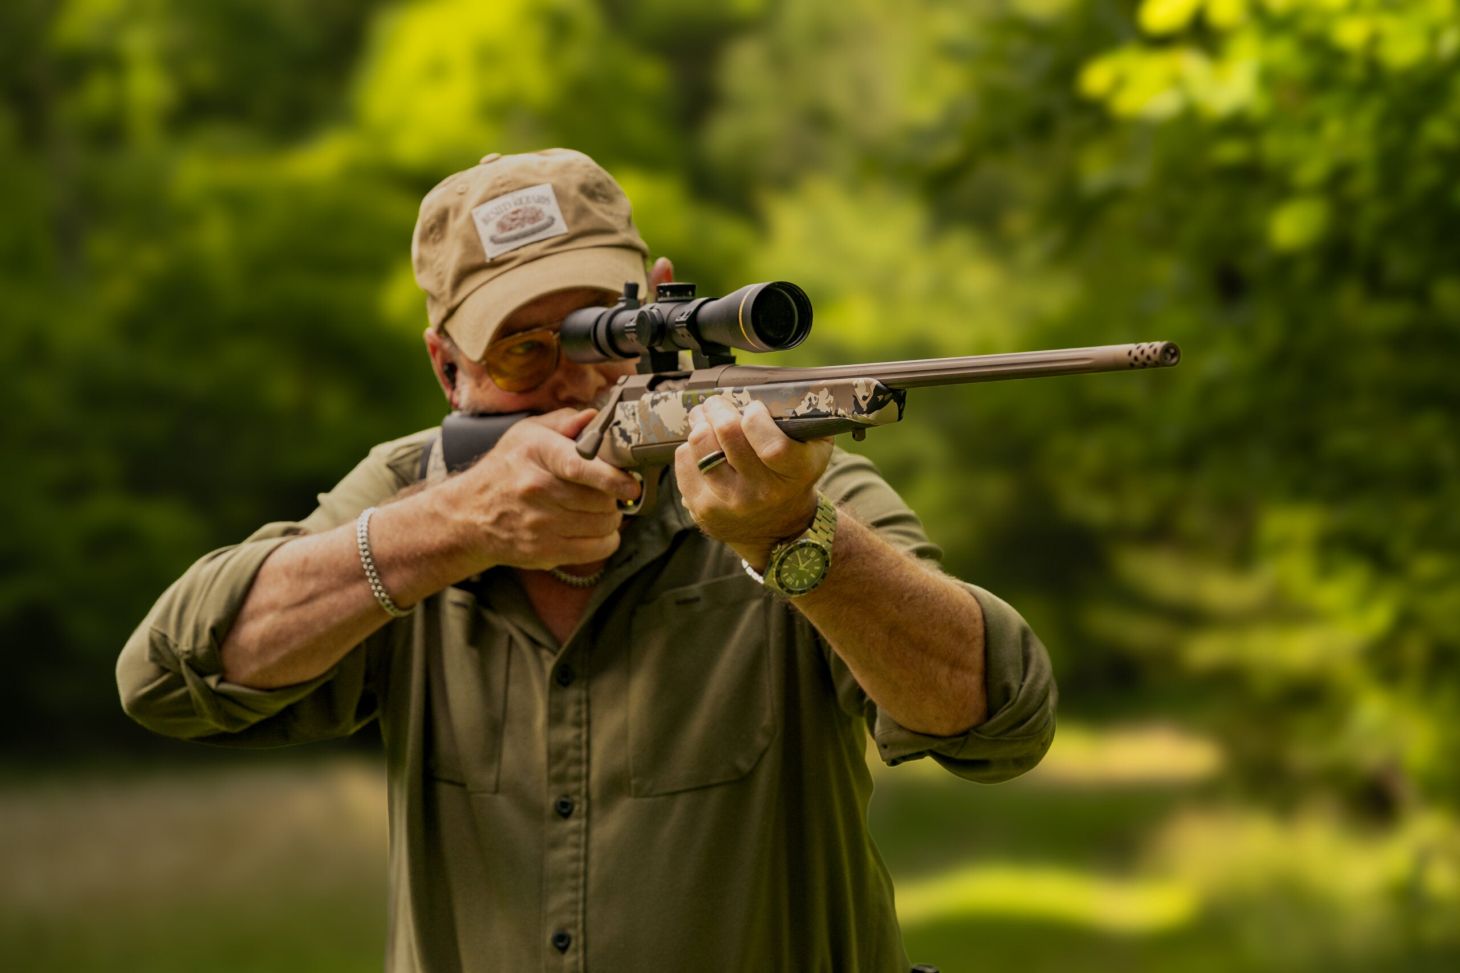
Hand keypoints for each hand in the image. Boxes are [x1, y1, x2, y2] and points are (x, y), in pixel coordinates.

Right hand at [450, 408, 641, 570]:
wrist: (469, 514)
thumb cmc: (505, 469)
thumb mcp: (526, 433)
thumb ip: (564, 422)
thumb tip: (595, 418)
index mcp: (536, 453)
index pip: (581, 466)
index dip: (613, 477)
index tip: (632, 484)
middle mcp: (536, 489)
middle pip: (600, 499)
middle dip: (614, 496)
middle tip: (611, 492)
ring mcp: (540, 524)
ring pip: (603, 524)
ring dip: (611, 517)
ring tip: (600, 508)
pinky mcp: (543, 552)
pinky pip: (596, 549)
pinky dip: (606, 540)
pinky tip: (596, 529)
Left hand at [674, 396, 833, 567]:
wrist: (778, 527)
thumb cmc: (793, 475)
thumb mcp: (815, 449)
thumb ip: (803, 419)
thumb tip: (772, 391)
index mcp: (795, 473)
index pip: (772, 445)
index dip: (756, 417)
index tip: (753, 409)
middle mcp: (763, 493)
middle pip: (727, 433)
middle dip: (718, 408)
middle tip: (718, 404)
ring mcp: (731, 502)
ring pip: (699, 443)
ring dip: (699, 423)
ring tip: (704, 419)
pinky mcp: (703, 508)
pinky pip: (683, 460)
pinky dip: (690, 448)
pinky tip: (703, 451)